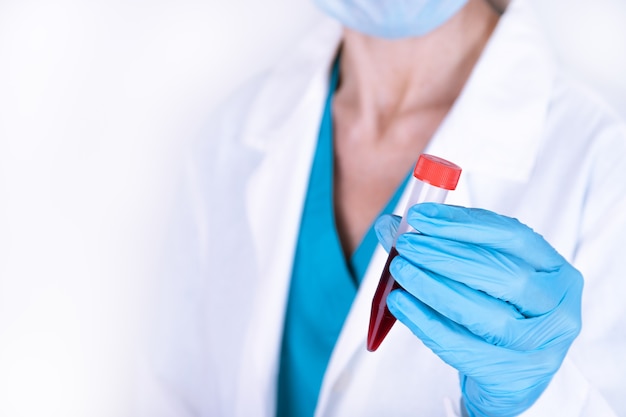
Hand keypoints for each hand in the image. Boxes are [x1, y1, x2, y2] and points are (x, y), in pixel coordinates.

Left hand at [374, 203, 582, 416]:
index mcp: (555, 271)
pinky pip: (463, 347)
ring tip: (400, 270)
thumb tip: (391, 226)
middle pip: (502, 275)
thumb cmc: (496, 315)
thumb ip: (441, 248)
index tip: (420, 216)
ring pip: (485, 314)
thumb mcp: (480, 278)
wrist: (510, 378)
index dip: (463, 224)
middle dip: (446, 255)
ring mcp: (540, 347)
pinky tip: (400, 304)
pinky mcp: (513, 377)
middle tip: (405, 244)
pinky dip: (427, 322)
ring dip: (434, 287)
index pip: (512, 236)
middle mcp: (556, 307)